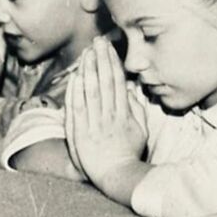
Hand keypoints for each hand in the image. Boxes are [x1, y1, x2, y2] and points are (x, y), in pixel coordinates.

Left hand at [64, 38, 147, 194]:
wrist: (116, 175)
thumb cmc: (128, 155)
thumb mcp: (141, 132)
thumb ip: (137, 111)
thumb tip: (130, 93)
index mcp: (124, 114)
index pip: (117, 82)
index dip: (111, 62)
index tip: (107, 48)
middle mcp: (109, 116)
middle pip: (104, 82)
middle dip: (100, 59)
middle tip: (97, 41)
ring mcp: (94, 124)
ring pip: (91, 91)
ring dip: (88, 70)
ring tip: (86, 52)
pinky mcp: (81, 133)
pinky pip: (77, 108)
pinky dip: (76, 91)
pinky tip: (76, 77)